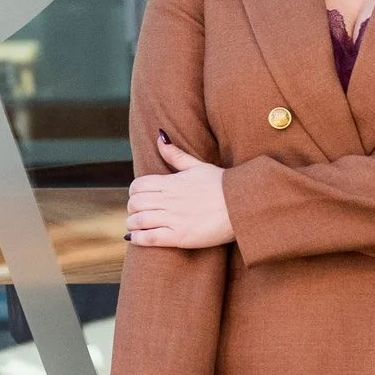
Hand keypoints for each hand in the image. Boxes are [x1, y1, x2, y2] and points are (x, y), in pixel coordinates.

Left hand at [125, 132, 233, 250]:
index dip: (134, 192)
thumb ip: (175, 154)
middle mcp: (170, 200)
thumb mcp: (197, 165)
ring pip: (139, 220)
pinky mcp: (180, 237)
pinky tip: (138, 238)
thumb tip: (160, 136)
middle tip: (138, 212)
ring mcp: (174, 218)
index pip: (138, 185)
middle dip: (132, 208)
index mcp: (172, 182)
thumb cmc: (222, 185)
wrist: (242, 205)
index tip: (139, 197)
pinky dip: (138, 238)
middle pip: (135, 203)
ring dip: (133, 224)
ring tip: (136, 226)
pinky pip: (149, 238)